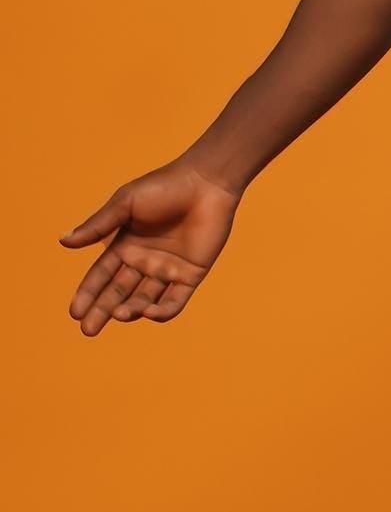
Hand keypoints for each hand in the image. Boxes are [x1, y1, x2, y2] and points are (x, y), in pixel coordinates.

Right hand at [58, 159, 241, 334]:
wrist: (206, 182)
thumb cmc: (164, 187)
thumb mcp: (125, 204)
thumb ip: (98, 226)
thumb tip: (63, 241)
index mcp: (125, 245)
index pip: (101, 275)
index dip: (87, 294)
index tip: (74, 312)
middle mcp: (144, 261)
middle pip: (118, 293)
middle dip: (102, 311)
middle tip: (88, 329)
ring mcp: (167, 270)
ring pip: (144, 300)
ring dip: (130, 311)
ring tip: (119, 314)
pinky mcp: (191, 275)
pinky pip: (174, 301)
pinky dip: (162, 312)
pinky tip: (148, 312)